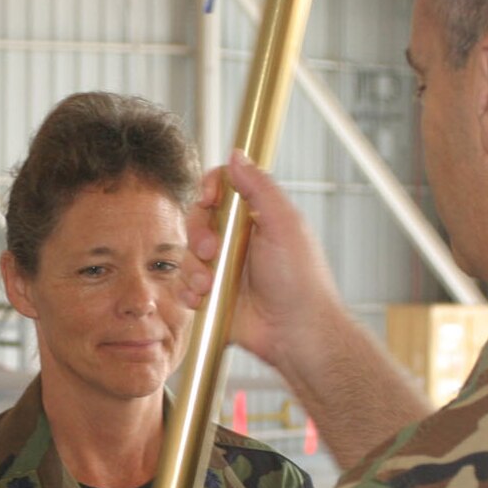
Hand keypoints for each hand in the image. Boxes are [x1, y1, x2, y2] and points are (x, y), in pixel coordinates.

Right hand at [180, 151, 346, 374]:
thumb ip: (260, 187)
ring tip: (210, 284)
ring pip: (188, 254)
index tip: (209, 200)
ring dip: (193, 267)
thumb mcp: (284, 224)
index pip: (222, 190)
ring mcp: (224, 269)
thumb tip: (237, 155)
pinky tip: (203, 298)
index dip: (209, 189)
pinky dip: (189, 291)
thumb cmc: (301, 281)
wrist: (297, 332)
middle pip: (198, 219)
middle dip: (198, 233)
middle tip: (212, 250)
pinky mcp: (213, 296)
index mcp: (256, 218)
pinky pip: (186, 286)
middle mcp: (237, 241)